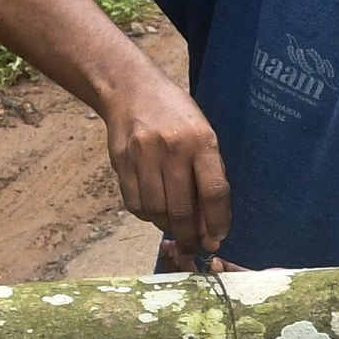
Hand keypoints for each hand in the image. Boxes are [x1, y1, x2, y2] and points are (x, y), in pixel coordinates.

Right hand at [107, 69, 232, 264]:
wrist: (133, 91)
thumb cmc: (177, 117)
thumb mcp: (203, 136)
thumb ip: (209, 177)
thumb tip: (210, 226)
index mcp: (201, 141)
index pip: (214, 192)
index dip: (218, 223)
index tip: (217, 239)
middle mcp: (172, 148)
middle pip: (181, 209)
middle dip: (190, 237)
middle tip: (194, 248)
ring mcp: (143, 155)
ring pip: (156, 211)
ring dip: (167, 227)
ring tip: (174, 226)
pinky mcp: (121, 162)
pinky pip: (135, 204)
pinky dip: (147, 216)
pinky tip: (155, 210)